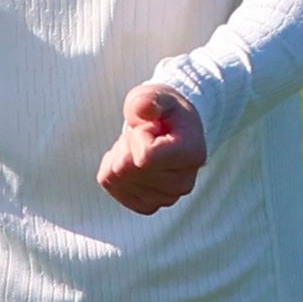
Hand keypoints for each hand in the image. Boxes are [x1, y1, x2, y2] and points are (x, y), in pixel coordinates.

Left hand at [97, 82, 208, 214]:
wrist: (171, 129)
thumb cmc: (163, 110)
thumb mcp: (157, 96)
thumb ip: (149, 100)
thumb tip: (143, 109)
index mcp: (192, 155)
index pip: (144, 157)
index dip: (137, 136)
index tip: (151, 127)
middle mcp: (183, 183)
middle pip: (126, 168)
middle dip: (126, 144)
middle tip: (144, 136)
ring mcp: (166, 198)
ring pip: (116, 177)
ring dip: (120, 155)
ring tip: (140, 147)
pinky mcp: (146, 205)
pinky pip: (110, 185)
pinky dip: (113, 169)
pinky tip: (132, 161)